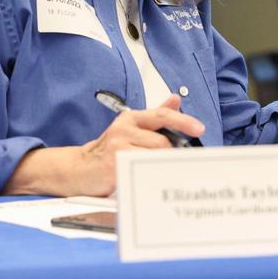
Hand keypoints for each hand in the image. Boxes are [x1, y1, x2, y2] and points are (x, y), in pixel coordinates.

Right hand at [76, 95, 205, 194]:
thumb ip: (155, 116)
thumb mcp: (131, 127)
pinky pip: (142, 171)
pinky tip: (148, 178)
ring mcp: (117, 148)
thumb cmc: (108, 149)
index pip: (162, 115)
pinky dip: (150, 175)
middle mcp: (123, 130)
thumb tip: (176, 100)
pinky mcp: (113, 167)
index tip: (199, 129)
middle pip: (162, 142)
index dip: (183, 121)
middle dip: (172, 154)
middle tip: (177, 163)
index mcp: (131, 118)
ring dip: (161, 165)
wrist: (77, 169)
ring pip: (154, 157)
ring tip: (158, 171)